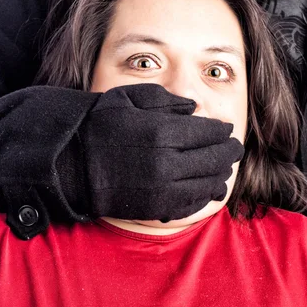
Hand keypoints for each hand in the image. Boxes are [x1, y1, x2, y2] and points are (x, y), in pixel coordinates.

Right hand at [73, 83, 243, 220]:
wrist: (72, 164)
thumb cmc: (100, 126)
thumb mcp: (128, 98)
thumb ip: (164, 99)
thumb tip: (194, 108)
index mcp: (162, 132)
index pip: (208, 132)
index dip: (221, 131)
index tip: (226, 130)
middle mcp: (167, 163)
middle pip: (214, 158)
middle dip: (229, 152)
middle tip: (235, 148)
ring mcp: (163, 189)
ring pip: (208, 182)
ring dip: (221, 174)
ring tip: (225, 167)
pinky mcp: (157, 208)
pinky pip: (192, 204)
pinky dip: (206, 195)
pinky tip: (210, 188)